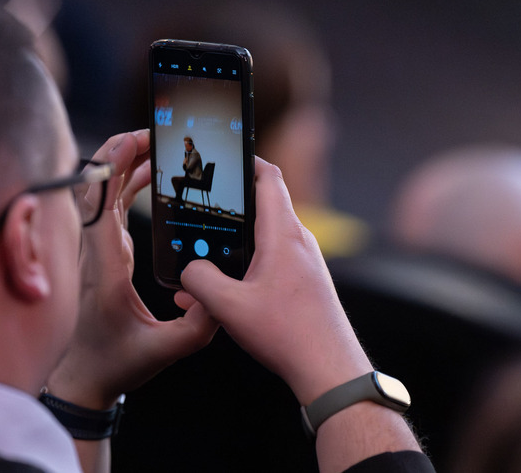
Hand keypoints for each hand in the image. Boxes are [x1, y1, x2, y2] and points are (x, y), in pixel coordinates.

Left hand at [47, 129, 217, 408]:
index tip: (136, 138)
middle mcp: (96, 249)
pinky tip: (153, 173)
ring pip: (103, 188)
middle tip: (160, 131)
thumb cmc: (115, 363)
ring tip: (161, 143)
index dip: (113, 164)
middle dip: (124, 148)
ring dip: (128, 160)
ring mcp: (97, 246)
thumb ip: (196, 328)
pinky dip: (128, 179)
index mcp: (106, 266)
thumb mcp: (162, 351)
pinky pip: (111, 201)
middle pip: (98, 183)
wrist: (83, 378)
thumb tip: (221, 300)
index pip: (100, 202)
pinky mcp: (105, 248)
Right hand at [178, 158, 422, 472]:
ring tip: (204, 260)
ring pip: (265, 237)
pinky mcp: (305, 280)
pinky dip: (247, 265)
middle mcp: (299, 241)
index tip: (225, 153)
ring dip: (236, 243)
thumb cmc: (289, 334)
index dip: (247, 159)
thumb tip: (190, 271)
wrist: (329, 367)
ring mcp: (304, 261)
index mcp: (284, 234)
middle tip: (203, 206)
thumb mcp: (229, 307)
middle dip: (231, 205)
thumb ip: (201, 281)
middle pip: (264, 205)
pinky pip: (272, 260)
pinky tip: (225, 290)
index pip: (269, 178)